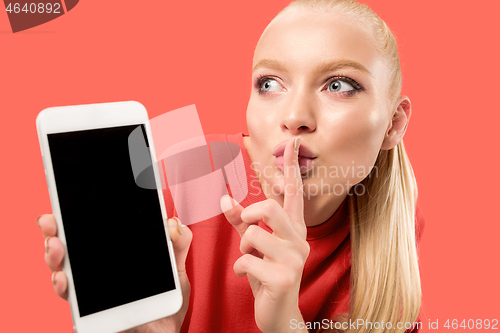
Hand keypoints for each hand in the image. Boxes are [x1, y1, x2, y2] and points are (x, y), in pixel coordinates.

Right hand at [37, 214, 191, 332]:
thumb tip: (173, 223)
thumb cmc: (166, 305)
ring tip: (56, 245)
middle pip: (70, 244)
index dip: (79, 213)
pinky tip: (63, 277)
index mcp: (116, 254)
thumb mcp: (177, 272)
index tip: (70, 199)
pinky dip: (62, 285)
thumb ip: (178, 245)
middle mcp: (97, 268)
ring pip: (62, 266)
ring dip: (54, 254)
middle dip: (56, 229)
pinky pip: (69, 295)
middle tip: (50, 220)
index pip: (93, 229)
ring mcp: (90, 288)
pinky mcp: (87, 309)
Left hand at [220, 137, 309, 332]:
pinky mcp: (284, 277)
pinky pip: (246, 260)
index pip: (294, 192)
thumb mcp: (253, 246)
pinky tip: (247, 276)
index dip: (292, 166)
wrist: (278, 315)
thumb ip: (241, 222)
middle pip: (269, 208)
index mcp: (293, 229)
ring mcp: (294, 259)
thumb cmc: (267, 276)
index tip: (293, 142)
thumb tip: (224, 198)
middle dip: (249, 216)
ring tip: (248, 259)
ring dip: (242, 248)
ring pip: (253, 234)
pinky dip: (239, 267)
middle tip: (246, 227)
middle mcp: (299, 240)